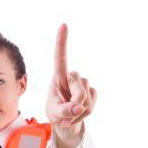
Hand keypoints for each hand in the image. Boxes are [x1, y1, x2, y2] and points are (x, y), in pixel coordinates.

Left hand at [46, 24, 97, 147]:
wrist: (66, 122)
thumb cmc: (55, 113)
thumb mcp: (55, 113)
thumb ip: (64, 111)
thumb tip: (79, 107)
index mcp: (59, 76)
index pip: (61, 56)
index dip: (62, 41)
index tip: (63, 25)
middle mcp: (72, 77)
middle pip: (80, 88)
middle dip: (75, 104)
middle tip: (66, 115)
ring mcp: (84, 84)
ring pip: (87, 99)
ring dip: (79, 111)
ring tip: (70, 115)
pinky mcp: (92, 92)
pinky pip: (92, 104)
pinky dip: (85, 113)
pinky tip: (79, 114)